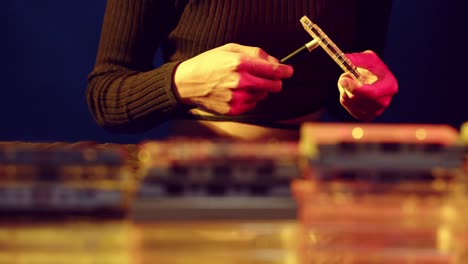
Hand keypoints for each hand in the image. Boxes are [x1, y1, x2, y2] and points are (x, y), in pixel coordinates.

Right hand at [173, 43, 293, 114]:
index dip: (285, 71)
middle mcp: (241, 82)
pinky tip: (237, 93)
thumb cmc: (208, 64)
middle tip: (269, 78)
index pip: (273, 70)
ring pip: (263, 96)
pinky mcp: (233, 110)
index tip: (288, 71)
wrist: (187, 83)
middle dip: (275, 81)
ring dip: (259, 90)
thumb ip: (255, 53)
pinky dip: (249, 99)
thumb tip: (275, 61)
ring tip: (244, 84)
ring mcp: (237, 98)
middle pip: (274, 86)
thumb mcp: (230, 49)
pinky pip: (252, 105)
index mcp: (240, 64)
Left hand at [338, 50, 397, 120]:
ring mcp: (375, 111)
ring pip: (351, 103)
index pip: (372, 93)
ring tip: (350, 82)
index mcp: (390, 86)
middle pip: (359, 99)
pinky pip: (348, 108)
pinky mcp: (365, 116)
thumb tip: (346, 58)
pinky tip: (350, 92)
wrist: (373, 79)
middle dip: (348, 87)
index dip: (355, 88)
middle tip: (345, 76)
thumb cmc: (372, 68)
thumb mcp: (368, 58)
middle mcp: (384, 101)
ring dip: (344, 90)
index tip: (344, 80)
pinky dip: (345, 98)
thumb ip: (358, 58)